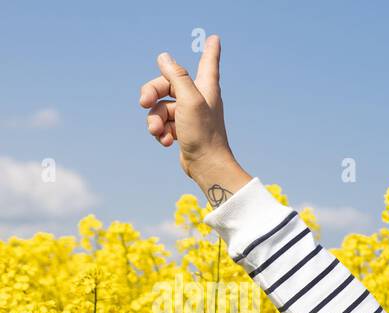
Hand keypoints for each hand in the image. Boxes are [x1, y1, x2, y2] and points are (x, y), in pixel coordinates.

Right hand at [139, 35, 242, 193]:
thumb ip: (177, 77)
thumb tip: (164, 57)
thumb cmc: (203, 133)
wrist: (206, 167)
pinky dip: (161, 132)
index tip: (214, 39)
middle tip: (143, 103)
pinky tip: (167, 142)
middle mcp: (198, 98)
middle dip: (151, 93)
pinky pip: (162, 124)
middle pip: (166, 84)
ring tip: (159, 133)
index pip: (208, 63)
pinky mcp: (181, 130)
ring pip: (160, 107)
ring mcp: (189, 115)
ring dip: (155, 120)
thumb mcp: (189, 100)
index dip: (210, 51)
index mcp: (205, 88)